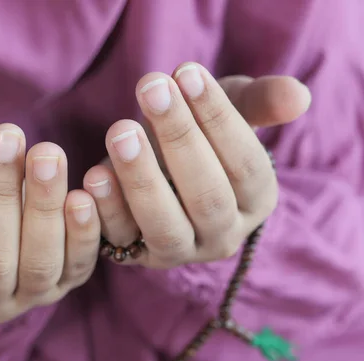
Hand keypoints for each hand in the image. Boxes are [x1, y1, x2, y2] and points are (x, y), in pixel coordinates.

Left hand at [83, 64, 310, 267]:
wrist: (161, 167)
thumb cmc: (201, 135)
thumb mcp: (233, 112)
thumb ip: (261, 104)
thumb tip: (298, 97)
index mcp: (257, 199)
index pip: (245, 164)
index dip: (217, 118)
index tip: (186, 72)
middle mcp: (223, 233)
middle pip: (207, 196)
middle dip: (179, 139)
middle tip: (151, 89)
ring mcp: (179, 250)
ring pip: (165, 226)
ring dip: (141, 179)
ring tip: (121, 131)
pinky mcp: (136, 254)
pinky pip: (121, 240)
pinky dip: (107, 209)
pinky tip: (95, 173)